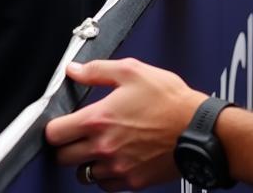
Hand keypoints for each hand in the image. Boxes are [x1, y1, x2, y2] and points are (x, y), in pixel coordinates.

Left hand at [45, 58, 205, 190]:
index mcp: (99, 119)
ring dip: (85, 161)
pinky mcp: (131, 182)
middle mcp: (103, 148)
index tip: (61, 122)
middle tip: (77, 134)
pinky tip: (115, 158)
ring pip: (82, 174)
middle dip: (66, 145)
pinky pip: (105, 185)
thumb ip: (97, 70)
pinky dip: (105, 175)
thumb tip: (74, 70)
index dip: (54, 126)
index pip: (55, 133)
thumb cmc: (169, 99)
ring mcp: (117, 168)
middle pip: (62, 158)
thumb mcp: (132, 71)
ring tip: (99, 145)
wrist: (197, 129)